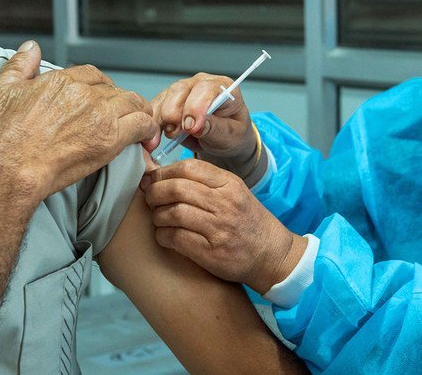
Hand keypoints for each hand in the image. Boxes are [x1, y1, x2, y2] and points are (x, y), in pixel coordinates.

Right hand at [0, 41, 158, 198]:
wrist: (7, 168)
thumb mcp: (0, 90)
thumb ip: (20, 66)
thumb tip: (31, 47)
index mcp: (61, 80)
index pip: (92, 74)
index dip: (98, 86)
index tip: (98, 98)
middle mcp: (84, 94)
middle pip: (114, 89)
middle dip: (118, 101)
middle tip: (117, 117)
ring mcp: (100, 115)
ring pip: (133, 104)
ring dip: (137, 113)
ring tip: (138, 126)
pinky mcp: (111, 139)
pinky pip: (142, 125)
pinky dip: (148, 130)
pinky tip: (147, 139)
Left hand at [140, 158, 306, 294]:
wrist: (272, 254)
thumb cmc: (247, 221)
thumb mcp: (234, 192)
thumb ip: (205, 182)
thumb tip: (162, 175)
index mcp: (229, 184)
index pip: (188, 167)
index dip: (163, 173)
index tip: (152, 180)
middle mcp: (225, 203)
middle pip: (176, 189)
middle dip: (154, 193)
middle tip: (149, 199)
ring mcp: (219, 228)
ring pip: (173, 213)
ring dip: (158, 216)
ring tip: (158, 219)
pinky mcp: (212, 252)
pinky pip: (176, 238)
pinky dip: (163, 236)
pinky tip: (164, 236)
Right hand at [151, 73, 255, 170]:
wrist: (222, 140)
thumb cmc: (231, 134)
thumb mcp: (231, 136)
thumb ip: (216, 129)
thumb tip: (198, 126)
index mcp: (223, 86)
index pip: (207, 88)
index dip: (196, 107)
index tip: (192, 128)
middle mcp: (201, 83)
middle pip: (181, 90)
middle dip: (174, 112)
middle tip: (175, 134)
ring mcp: (183, 90)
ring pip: (165, 97)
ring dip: (162, 119)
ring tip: (169, 137)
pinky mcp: (168, 100)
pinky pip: (156, 107)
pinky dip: (153, 122)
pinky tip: (155, 136)